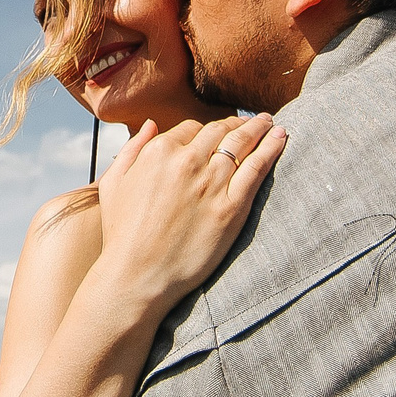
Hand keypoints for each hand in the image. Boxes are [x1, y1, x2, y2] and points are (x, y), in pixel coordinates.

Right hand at [86, 113, 286, 317]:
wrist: (137, 276)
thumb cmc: (122, 234)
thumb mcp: (114, 184)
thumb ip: (132, 149)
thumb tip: (150, 123)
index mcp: (159, 152)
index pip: (191, 128)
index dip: (206, 128)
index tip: (219, 130)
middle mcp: (187, 161)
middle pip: (220, 131)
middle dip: (237, 123)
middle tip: (253, 121)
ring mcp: (212, 183)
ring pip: (242, 143)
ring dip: (259, 128)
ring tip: (271, 122)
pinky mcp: (232, 207)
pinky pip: (257, 167)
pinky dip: (271, 148)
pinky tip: (281, 137)